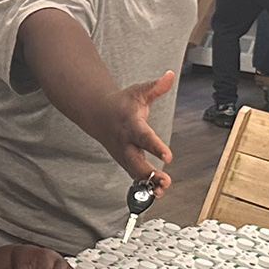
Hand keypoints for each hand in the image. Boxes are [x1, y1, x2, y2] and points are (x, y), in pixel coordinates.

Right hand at [106, 71, 176, 186]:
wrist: (98, 114)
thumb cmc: (121, 104)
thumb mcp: (138, 91)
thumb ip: (155, 86)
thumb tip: (169, 76)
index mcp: (131, 125)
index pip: (144, 137)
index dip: (156, 147)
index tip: (168, 156)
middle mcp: (125, 142)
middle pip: (136, 162)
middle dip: (149, 173)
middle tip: (164, 181)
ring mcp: (123, 154)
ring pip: (134, 172)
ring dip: (148, 183)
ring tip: (164, 190)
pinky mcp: (124, 161)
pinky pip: (134, 175)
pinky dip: (145, 185)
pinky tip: (158, 192)